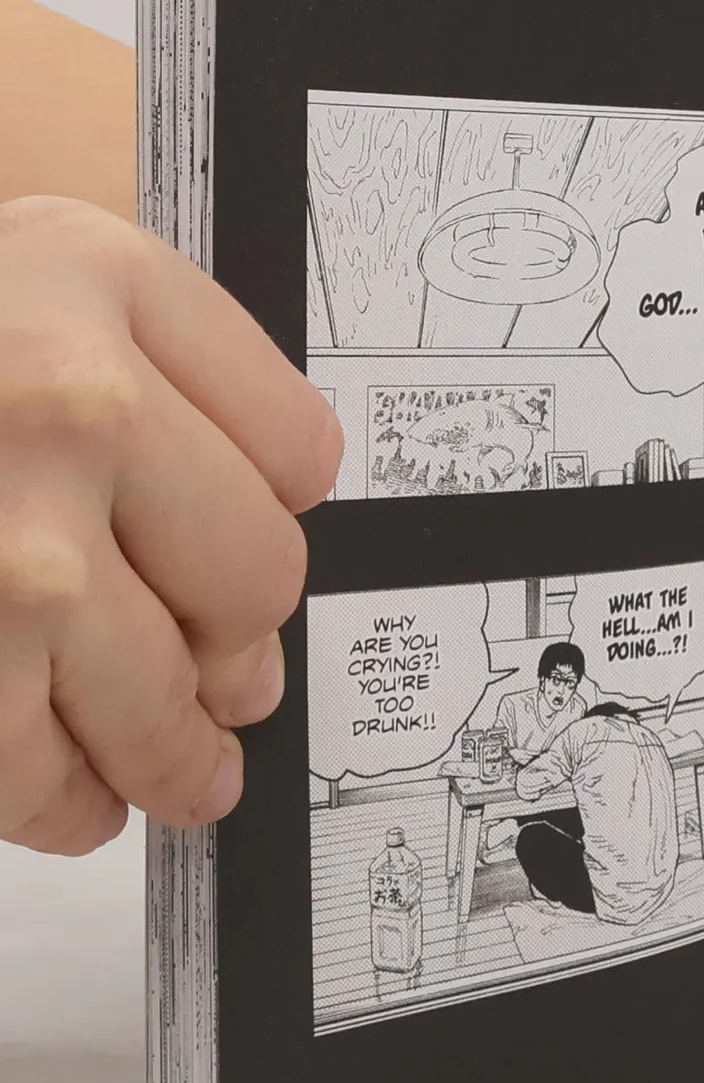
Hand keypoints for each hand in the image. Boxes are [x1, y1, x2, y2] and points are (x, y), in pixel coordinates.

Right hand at [0, 196, 341, 853]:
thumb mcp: (2, 293)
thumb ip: (140, 389)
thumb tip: (249, 583)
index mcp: (88, 279)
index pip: (296, 451)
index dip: (272, 511)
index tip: (241, 537)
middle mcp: (59, 403)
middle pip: (256, 582)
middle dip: (236, 650)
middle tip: (225, 682)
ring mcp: (2, 552)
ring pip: (170, 702)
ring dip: (174, 754)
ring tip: (178, 770)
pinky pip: (40, 776)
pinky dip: (59, 803)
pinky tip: (66, 794)